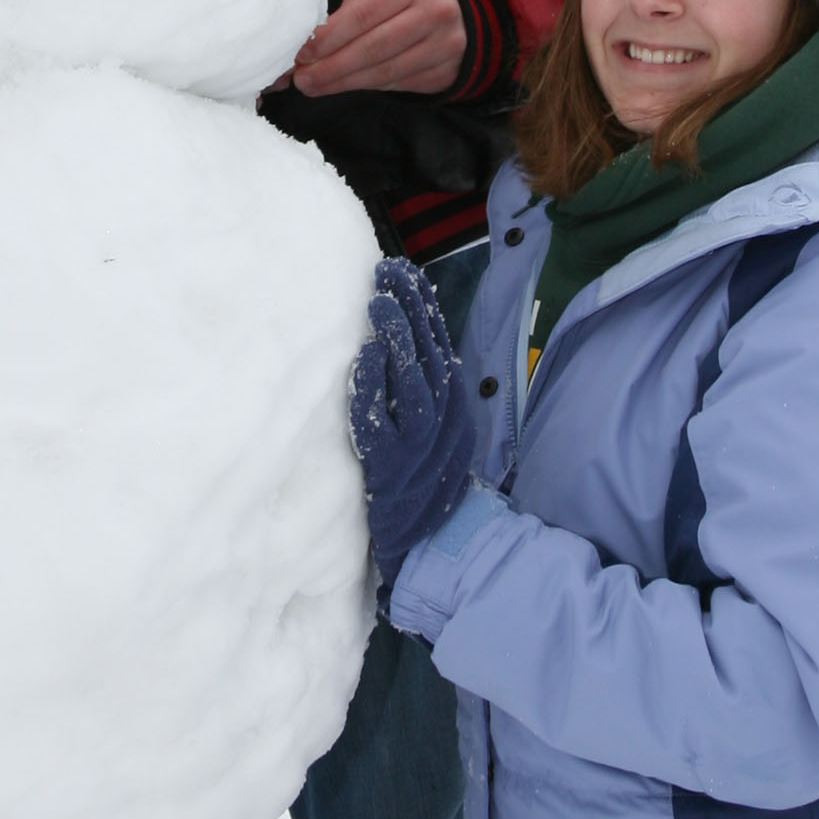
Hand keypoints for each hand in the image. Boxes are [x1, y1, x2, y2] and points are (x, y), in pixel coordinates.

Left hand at [287, 0, 468, 99]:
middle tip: (302, 80)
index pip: (363, 15)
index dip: (329, 38)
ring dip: (344, 83)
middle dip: (331, 68)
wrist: (466, 8)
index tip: (302, 54)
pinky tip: (348, 85)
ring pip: (385, 73)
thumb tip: (312, 43)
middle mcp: (434, 15)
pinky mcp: (446, 73)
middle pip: (373, 49)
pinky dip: (369, 86)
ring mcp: (444, 47)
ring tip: (316, 86)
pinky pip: (399, 85)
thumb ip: (353, 8)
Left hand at [348, 255, 479, 583]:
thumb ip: (424, 388)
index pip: (440, 345)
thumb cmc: (422, 482)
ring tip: (377, 303)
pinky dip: (373, 388)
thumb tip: (409, 335)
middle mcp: (444, 422)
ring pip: (413, 383)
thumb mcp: (437, 432)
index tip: (402, 274)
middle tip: (385, 273)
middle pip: (429, 355)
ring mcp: (419, 445)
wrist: (424, 544)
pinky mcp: (390, 467)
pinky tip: (363, 357)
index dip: (423, 307)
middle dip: (410, 309)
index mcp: (454, 407)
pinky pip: (381, 423)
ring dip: (397, 340)